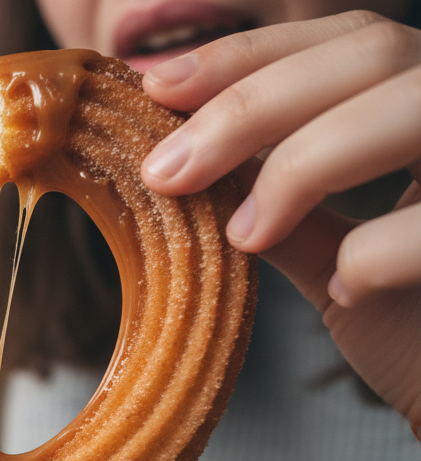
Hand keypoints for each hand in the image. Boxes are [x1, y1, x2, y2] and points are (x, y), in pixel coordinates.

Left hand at [139, 11, 420, 436]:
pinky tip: (345, 288)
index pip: (347, 40)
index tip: (155, 88)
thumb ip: (277, 201)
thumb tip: (182, 161)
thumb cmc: (415, 329)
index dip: (249, 55)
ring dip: (304, 163)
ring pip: (408, 105)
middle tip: (166, 173)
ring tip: (244, 233)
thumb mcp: (333, 253)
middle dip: (250, 108)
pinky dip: (375, 250)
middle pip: (372, 53)